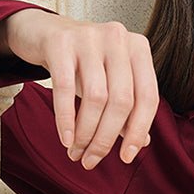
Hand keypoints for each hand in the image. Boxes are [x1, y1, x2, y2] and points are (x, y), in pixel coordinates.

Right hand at [2, 8, 158, 169]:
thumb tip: (142, 142)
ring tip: (76, 152)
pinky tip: (65, 138)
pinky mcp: (60, 42)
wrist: (45, 32)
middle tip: (91, 160)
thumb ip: (128, 109)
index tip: (126, 157)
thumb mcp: (109, 82)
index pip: (148, 97)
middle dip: (106, 138)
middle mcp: (118, 38)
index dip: (138, 131)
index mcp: (138, 48)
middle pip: (121, 101)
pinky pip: (65, 88)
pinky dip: (66, 119)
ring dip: (85, 133)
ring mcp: (89, 36)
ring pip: (96, 98)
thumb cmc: (83, 63)